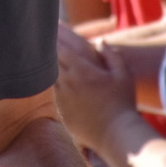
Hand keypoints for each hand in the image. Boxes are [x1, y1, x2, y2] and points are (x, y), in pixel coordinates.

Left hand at [55, 27, 136, 152]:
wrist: (116, 135)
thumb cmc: (123, 103)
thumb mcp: (124, 75)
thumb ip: (111, 55)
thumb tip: (100, 41)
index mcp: (81, 70)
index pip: (59, 49)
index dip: (53, 39)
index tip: (49, 31)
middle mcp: (67, 83)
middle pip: (50, 61)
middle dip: (47, 51)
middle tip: (42, 42)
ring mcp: (62, 99)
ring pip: (49, 78)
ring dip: (49, 69)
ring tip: (44, 60)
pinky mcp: (62, 113)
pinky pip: (54, 95)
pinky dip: (54, 87)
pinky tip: (55, 84)